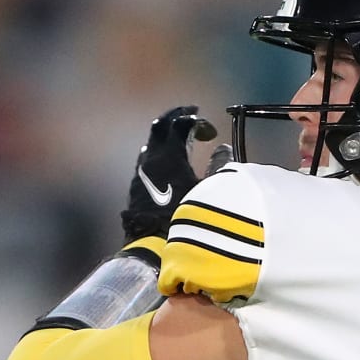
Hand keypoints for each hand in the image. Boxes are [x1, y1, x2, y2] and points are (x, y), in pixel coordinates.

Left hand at [120, 106, 229, 243]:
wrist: (153, 243)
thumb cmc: (184, 216)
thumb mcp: (208, 191)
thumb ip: (218, 166)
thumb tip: (223, 149)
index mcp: (171, 154)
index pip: (181, 124)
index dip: (196, 121)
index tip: (208, 130)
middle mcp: (152, 157)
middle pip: (161, 125)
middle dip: (176, 117)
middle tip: (190, 117)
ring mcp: (141, 169)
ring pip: (151, 141)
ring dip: (165, 135)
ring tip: (179, 139)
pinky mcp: (136, 183)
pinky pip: (147, 157)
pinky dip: (158, 151)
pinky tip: (166, 161)